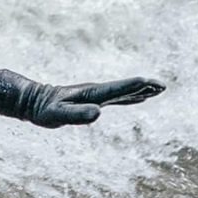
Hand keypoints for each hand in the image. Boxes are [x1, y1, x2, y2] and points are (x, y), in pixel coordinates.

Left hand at [20, 76, 164, 127]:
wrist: (34, 102)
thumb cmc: (45, 111)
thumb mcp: (59, 115)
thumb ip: (77, 115)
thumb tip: (98, 113)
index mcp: (92, 93)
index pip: (117, 89)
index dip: (133, 86)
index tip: (150, 82)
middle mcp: (97, 92)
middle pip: (126, 88)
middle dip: (145, 87)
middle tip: (163, 86)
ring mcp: (97, 95)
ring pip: (124, 92)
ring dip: (142, 90)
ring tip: (159, 89)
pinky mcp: (95, 100)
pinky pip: (118, 97)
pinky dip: (131, 96)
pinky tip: (139, 98)